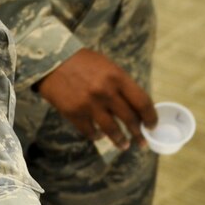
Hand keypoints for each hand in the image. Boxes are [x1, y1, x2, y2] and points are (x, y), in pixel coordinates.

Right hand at [36, 48, 156, 147]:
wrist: (51, 60)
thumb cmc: (82, 62)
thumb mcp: (107, 67)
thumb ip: (121, 85)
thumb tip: (136, 107)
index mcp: (117, 77)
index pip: (142, 102)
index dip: (150, 117)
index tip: (152, 125)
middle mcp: (106, 92)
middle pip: (130, 119)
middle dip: (139, 134)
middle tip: (142, 142)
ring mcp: (89, 105)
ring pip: (112, 130)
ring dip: (120, 140)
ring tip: (124, 145)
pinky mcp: (74, 113)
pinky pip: (90, 132)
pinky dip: (97, 136)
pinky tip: (99, 136)